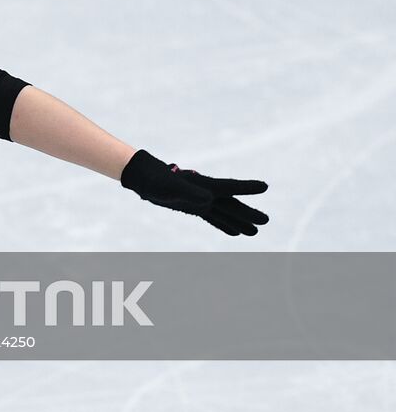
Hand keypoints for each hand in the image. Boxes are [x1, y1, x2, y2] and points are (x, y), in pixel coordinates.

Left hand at [121, 149, 269, 235]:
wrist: (144, 179)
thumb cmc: (156, 180)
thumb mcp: (171, 188)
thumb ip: (188, 192)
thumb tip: (207, 200)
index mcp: (204, 185)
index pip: (230, 187)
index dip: (246, 187)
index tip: (264, 186)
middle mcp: (207, 192)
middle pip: (231, 204)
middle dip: (248, 213)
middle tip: (266, 221)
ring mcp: (202, 200)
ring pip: (225, 213)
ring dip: (240, 222)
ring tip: (255, 232)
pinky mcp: (195, 207)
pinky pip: (214, 217)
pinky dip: (224, 225)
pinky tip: (235, 233)